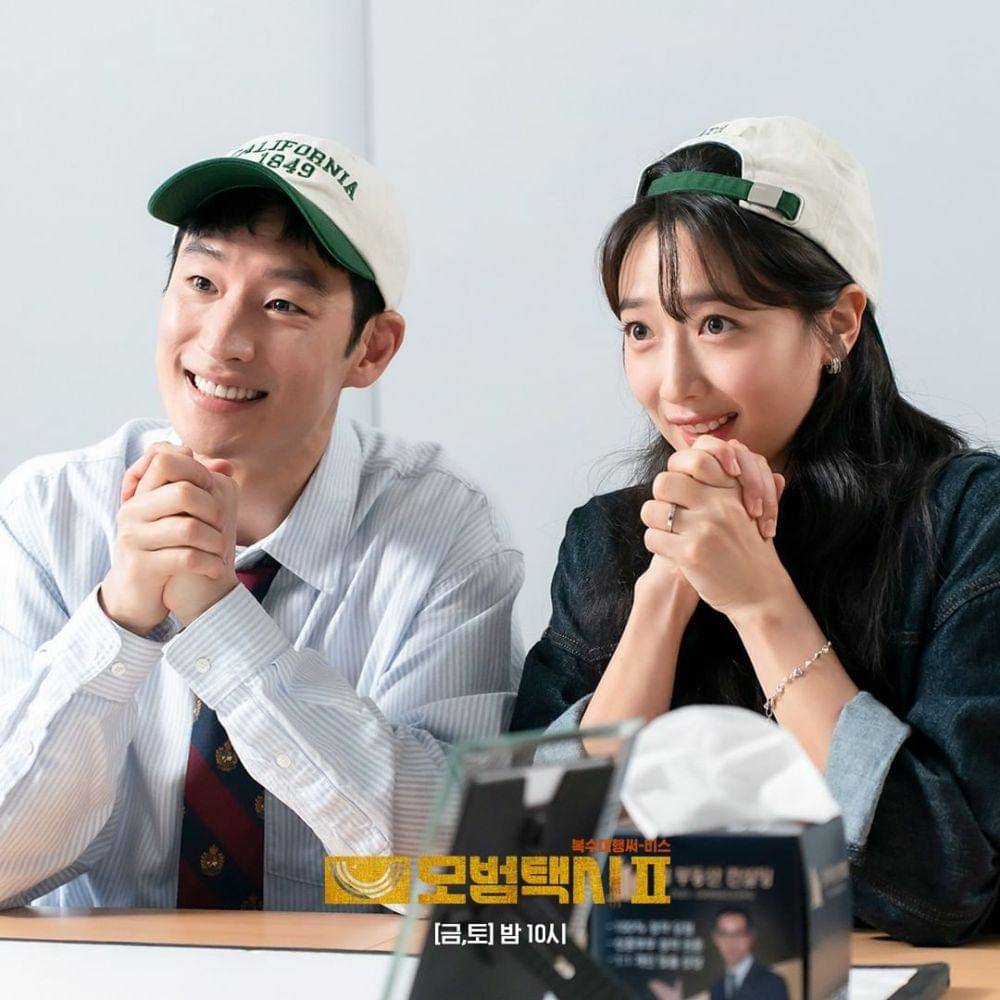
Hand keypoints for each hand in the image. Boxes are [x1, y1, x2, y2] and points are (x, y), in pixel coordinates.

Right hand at [99, 443, 235, 633]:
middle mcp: (132, 512)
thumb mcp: (176, 515)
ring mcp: (134, 539)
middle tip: (221, 526)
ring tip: (220, 551)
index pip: (164, 460)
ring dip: (216, 541)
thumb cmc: (164, 549)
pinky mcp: (142, 567)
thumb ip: (197, 487)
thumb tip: (225, 465)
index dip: (197, 471)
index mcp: (140, 494)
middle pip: (183, 493)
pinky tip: (215, 569)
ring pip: (189, 528)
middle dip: (214, 510)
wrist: (138, 595)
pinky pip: (186, 558)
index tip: (211, 490)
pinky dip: (209, 564)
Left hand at [640, 442, 791, 617]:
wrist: (760, 593)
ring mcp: (704, 527)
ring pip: (652, 509)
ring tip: (670, 533)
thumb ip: (734, 480)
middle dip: (661, 498)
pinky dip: (657, 545)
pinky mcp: (691, 553)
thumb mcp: (750, 508)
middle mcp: (719, 503)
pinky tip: (674, 551)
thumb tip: (725, 447)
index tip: (685, 489)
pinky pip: (652, 537)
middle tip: (672, 512)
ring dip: (655, 522)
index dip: (680, 470)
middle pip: (664, 481)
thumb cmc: (750, 549)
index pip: (694, 458)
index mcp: (732, 489)